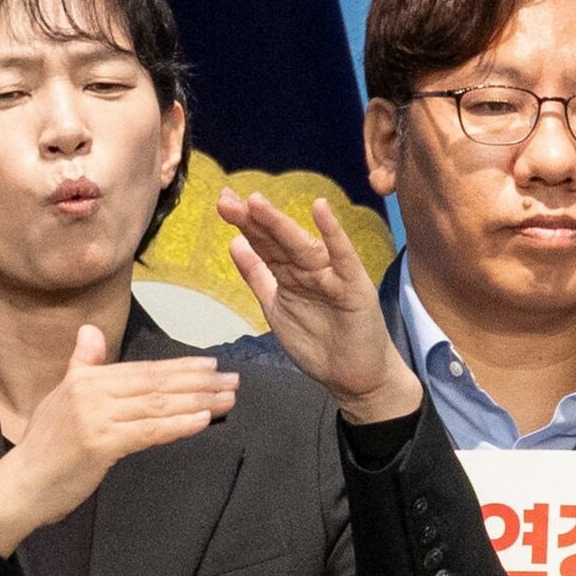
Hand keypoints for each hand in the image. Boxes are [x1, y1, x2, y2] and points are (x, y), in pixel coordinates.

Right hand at [0, 327, 240, 554]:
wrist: (20, 486)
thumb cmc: (44, 448)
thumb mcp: (60, 399)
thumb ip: (81, 366)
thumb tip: (90, 331)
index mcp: (83, 379)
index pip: (142, 370)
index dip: (180, 367)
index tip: (211, 365)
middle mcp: (89, 392)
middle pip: (154, 384)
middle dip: (198, 382)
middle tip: (232, 381)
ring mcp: (93, 417)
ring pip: (156, 406)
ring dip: (197, 402)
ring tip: (227, 401)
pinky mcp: (99, 445)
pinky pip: (147, 432)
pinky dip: (177, 425)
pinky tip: (202, 420)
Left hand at [221, 185, 419, 424]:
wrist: (353, 375)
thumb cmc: (318, 340)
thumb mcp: (275, 306)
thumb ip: (257, 275)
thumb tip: (234, 243)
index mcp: (289, 273)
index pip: (263, 244)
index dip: (244, 224)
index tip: (222, 203)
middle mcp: (309, 269)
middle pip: (277, 241)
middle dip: (253, 220)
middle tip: (227, 200)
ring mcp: (331, 275)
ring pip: (301, 246)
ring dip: (279, 224)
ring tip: (257, 202)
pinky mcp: (353, 287)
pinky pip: (342, 257)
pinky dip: (332, 233)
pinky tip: (320, 210)